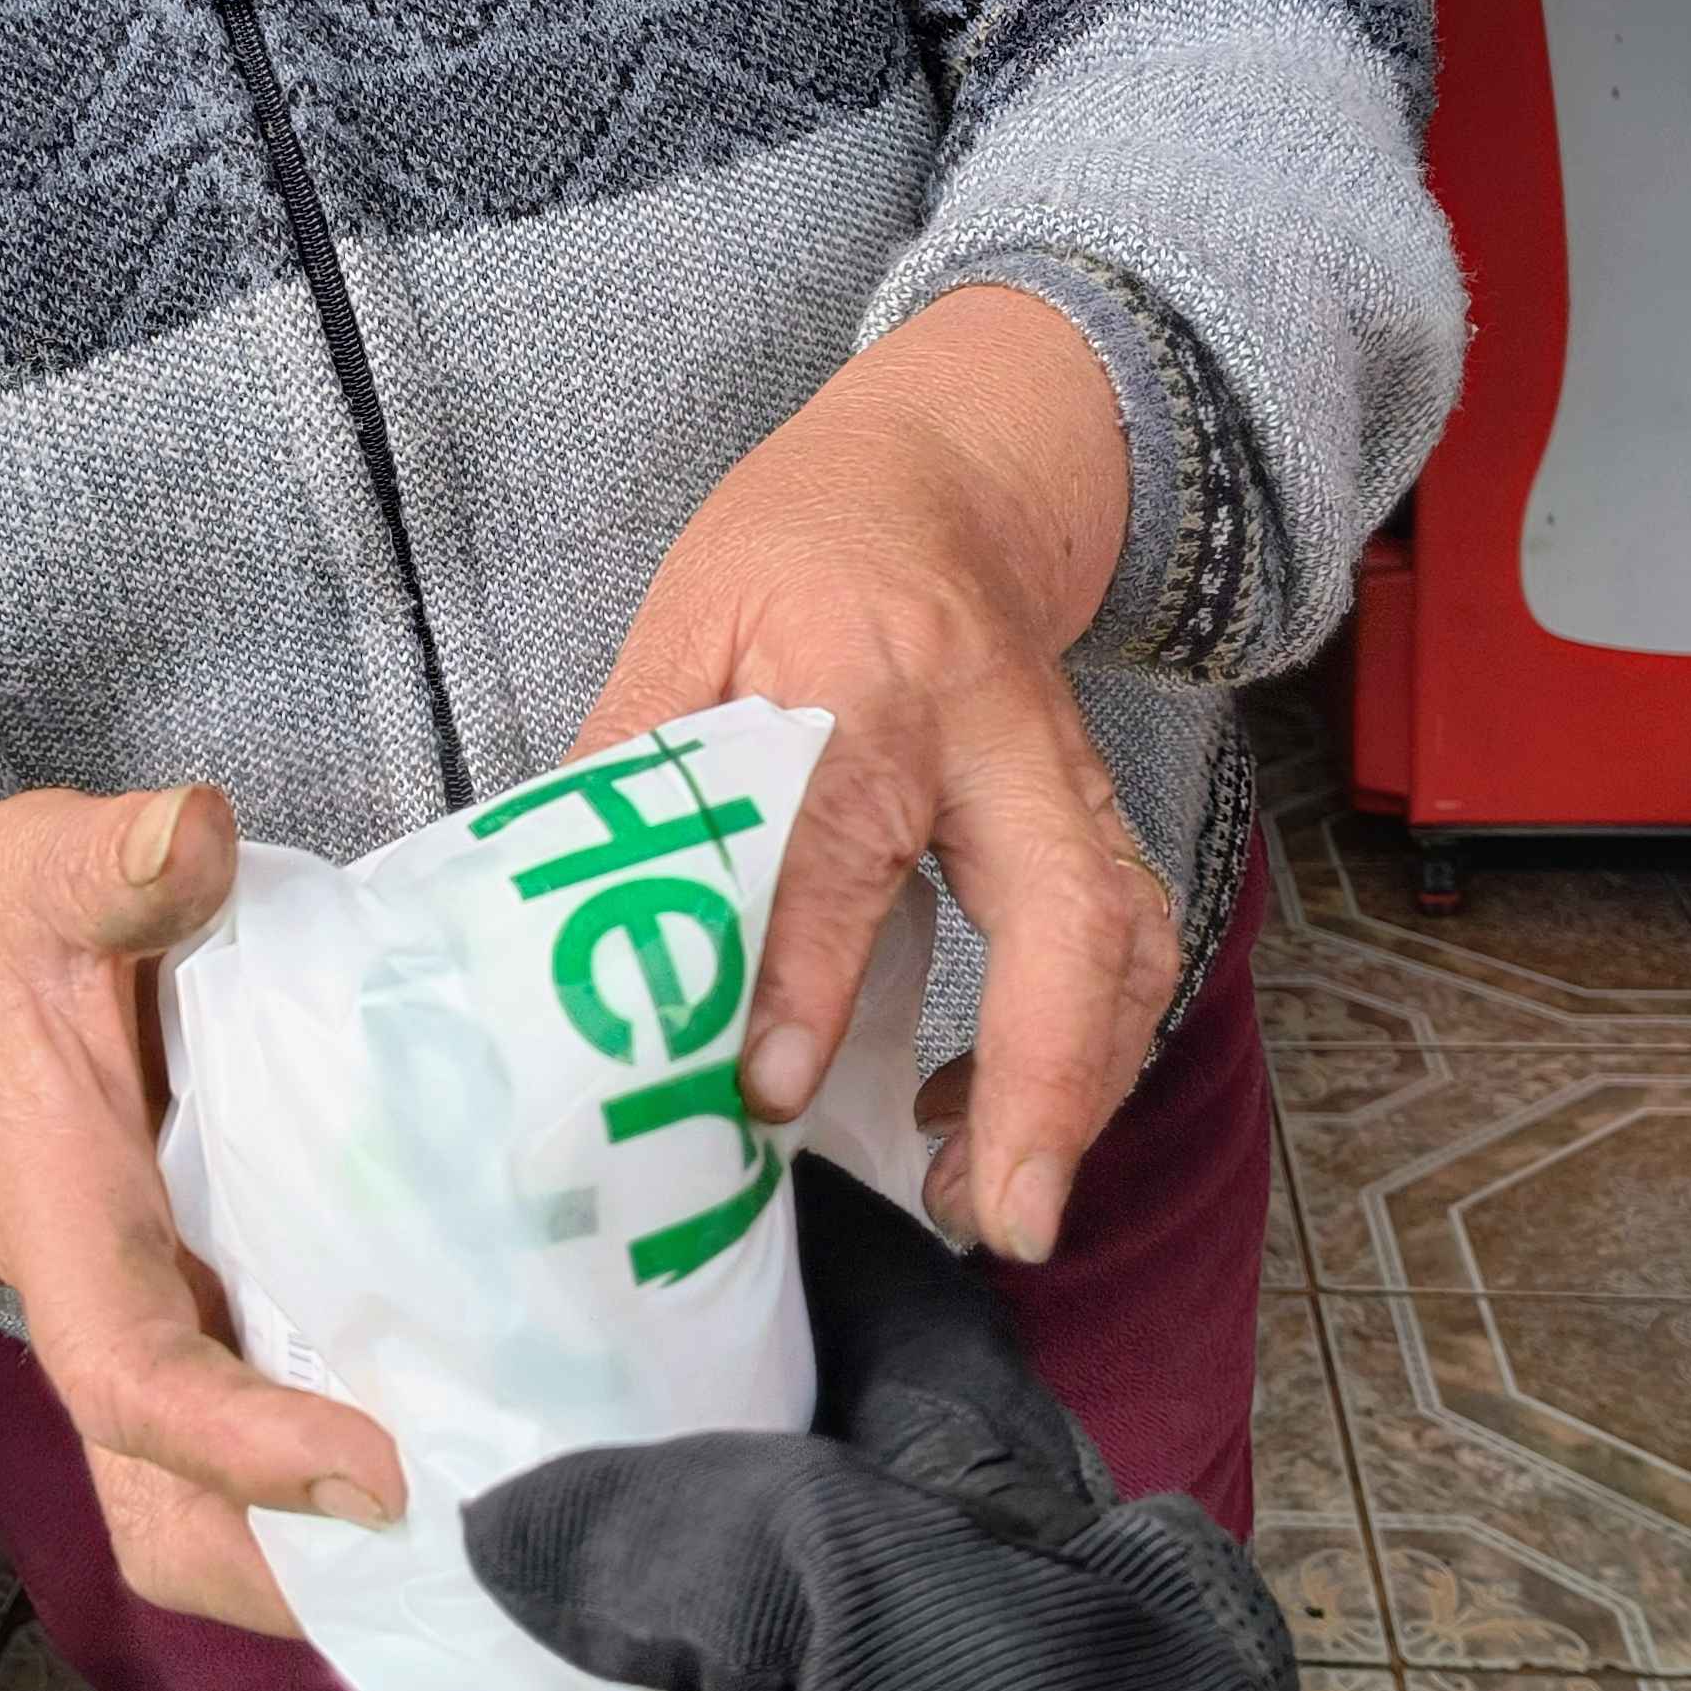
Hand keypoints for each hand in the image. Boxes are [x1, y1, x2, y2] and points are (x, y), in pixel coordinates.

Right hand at [0, 784, 403, 1629]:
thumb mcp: (45, 870)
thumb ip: (118, 860)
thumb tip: (189, 833)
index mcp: (64, 1227)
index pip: (133, 1382)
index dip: (244, 1449)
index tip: (378, 1472)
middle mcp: (101, 1309)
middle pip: (162, 1519)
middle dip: (288, 1579)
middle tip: (465, 1568)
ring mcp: (144, 1324)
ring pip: (201, 1510)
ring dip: (321, 1556)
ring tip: (489, 1540)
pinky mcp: (186, 1308)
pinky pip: (248, 1440)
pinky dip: (331, 1486)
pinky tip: (472, 1446)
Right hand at [464, 1164, 1402, 1690]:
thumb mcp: (938, 1635)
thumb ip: (734, 1525)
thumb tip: (520, 1522)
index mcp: (1052, 1544)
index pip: (907, 1334)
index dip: (780, 1235)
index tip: (639, 1136)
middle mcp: (931, 1636)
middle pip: (751, 1455)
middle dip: (621, 1367)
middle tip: (461, 1246)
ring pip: (641, 1601)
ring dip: (524, 1521)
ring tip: (385, 1383)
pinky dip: (473, 1684)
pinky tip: (373, 1589)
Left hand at [580, 284, 1178, 1261]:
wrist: (937, 477)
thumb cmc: (792, 553)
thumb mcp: (683, 626)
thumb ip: (638, 770)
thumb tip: (562, 935)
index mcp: (867, 671)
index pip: (845, 839)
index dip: (808, 971)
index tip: (768, 1092)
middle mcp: (996, 731)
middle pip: (1069, 905)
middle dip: (1048, 1073)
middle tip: (1001, 1214)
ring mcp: (1067, 778)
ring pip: (1128, 937)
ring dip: (1083, 1086)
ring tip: (993, 1201)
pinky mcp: (1092, 819)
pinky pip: (1128, 946)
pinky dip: (1088, 1053)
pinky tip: (999, 1124)